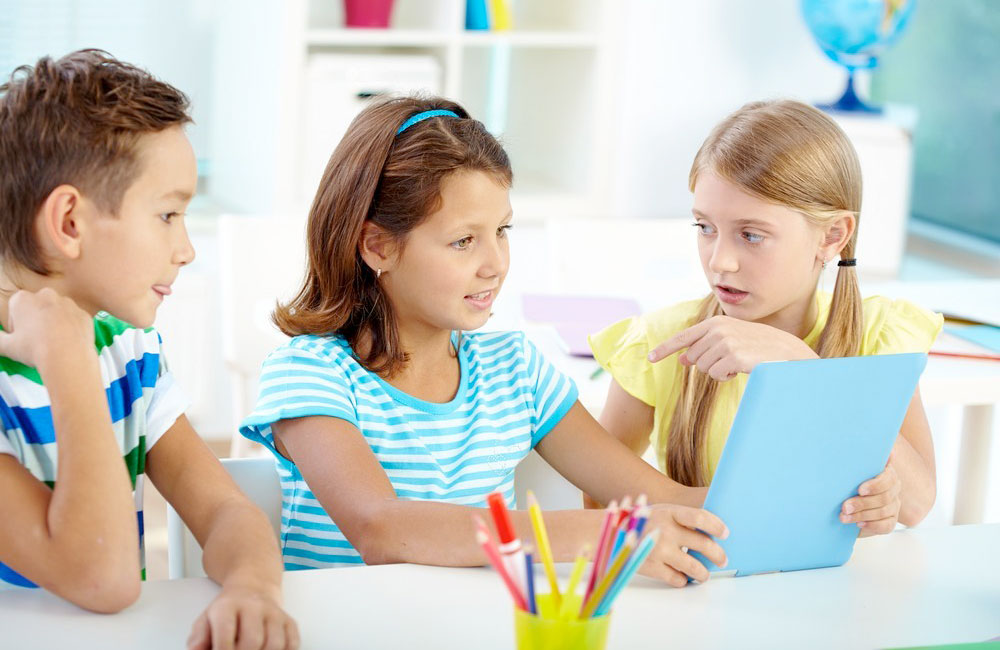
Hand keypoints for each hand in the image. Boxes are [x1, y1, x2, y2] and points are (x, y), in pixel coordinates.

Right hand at [0, 288, 93, 371]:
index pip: (15, 308)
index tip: (19, 337)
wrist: (68, 357)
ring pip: (56, 312)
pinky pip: (74, 320)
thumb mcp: (6, 346)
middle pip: (36, 308)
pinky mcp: (83, 313)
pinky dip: (71, 328)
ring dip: (54, 324)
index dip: (16, 325)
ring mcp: (68, 303)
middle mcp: (46, 295)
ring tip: (52, 343)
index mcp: (23, 299)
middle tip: (36, 341)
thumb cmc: (36, 349)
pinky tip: (67, 342)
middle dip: (35, 321)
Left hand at [187, 583, 299, 649]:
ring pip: (275, 644)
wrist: (253, 586)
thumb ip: (199, 638)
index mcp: (228, 607)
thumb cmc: (228, 610)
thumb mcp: (206, 619)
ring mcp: (273, 613)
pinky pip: (292, 643)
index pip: (225, 637)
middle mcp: (253, 606)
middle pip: (252, 642)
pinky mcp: (288, 620)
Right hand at [638, 504, 728, 586]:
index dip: (717, 526)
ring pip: (695, 568)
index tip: (725, 534)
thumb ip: (682, 519)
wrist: (610, 533)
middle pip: (704, 545)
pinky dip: (683, 580)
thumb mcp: (661, 511)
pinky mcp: (652, 567)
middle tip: (722, 560)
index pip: (700, 518)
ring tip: (704, 574)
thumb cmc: (641, 522)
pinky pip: (678, 579)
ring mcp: (659, 550)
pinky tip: (681, 576)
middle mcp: (666, 530)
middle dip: (718, 555)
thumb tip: (711, 531)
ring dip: (704, 573)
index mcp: (669, 512)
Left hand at [647, 315, 816, 380]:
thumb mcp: (731, 342)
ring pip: (704, 368)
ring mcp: (725, 342)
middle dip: (708, 364)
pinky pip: (716, 375)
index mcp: (716, 323)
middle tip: (731, 360)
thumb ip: (706, 347)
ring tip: (739, 363)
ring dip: (719, 371)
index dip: (665, 349)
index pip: (684, 337)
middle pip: (694, 358)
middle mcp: (718, 329)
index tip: (650, 358)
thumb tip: (683, 358)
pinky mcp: (733, 356)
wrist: (788, 353)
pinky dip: (727, 376)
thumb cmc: (759, 348)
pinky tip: (743, 368)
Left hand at [841, 457, 900, 536]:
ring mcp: (894, 506)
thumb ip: (856, 462)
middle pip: (884, 497)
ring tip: (843, 516)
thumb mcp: (849, 472)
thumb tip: (858, 445)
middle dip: (862, 503)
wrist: (844, 503)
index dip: (875, 485)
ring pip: (882, 512)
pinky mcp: (890, 521)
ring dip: (861, 515)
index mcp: (886, 473)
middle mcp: (893, 489)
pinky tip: (859, 524)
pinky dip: (872, 525)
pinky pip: (886, 525)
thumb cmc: (847, 483)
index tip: (860, 490)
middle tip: (844, 507)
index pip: (888, 478)